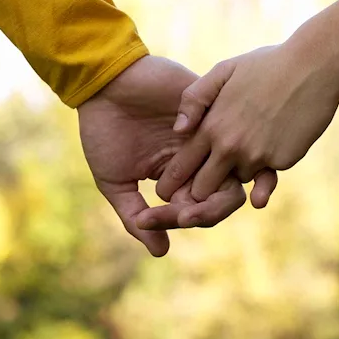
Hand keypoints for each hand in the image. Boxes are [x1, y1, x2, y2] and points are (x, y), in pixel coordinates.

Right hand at [78, 55, 278, 256]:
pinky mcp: (212, 107)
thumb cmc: (104, 131)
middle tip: (182, 215)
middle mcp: (201, 160)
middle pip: (226, 198)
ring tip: (188, 196)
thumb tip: (161, 253)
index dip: (177, 221)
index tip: (148, 218)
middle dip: (205, 213)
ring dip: (215, 191)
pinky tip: (195, 156)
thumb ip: (136, 217)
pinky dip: (221, 148)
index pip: (198, 211)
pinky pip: (235, 130)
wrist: (102, 85)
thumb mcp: (115, 181)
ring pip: (236, 170)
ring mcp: (210, 135)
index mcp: (181, 180)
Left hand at [154, 40, 338, 203]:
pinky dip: (269, 160)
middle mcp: (231, 147)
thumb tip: (178, 131)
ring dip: (240, 169)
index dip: (172, 182)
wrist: (313, 65)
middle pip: (204, 189)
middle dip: (202, 190)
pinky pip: (268, 172)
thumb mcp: (223, 71)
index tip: (168, 190)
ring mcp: (258, 156)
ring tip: (252, 140)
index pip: (181, 168)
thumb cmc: (266, 65)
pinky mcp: (283, 161)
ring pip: (239, 180)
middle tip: (204, 182)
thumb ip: (194, 99)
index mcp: (212, 126)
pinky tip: (278, 133)